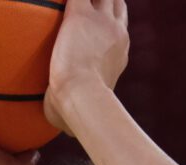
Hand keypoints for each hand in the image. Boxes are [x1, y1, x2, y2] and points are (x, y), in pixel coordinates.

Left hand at [44, 0, 128, 134]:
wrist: (81, 98)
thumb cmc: (77, 113)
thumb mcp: (83, 105)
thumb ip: (75, 110)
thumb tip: (67, 131)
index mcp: (118, 51)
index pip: (117, 26)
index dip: (110, 18)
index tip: (99, 20)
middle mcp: (116, 32)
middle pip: (115, 2)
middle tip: (88, 3)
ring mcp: (101, 21)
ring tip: (76, 3)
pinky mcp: (80, 14)